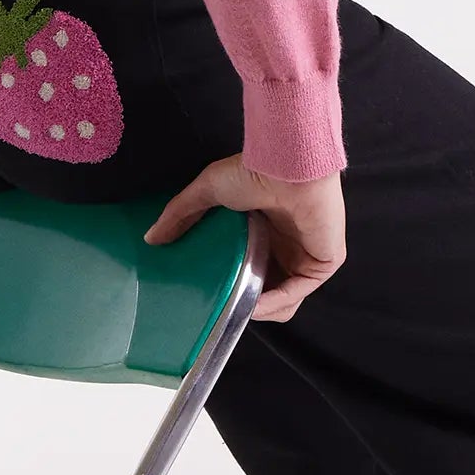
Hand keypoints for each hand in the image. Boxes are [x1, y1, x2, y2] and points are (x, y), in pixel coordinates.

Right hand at [142, 155, 344, 322]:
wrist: (287, 165)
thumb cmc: (254, 172)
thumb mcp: (208, 191)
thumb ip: (181, 213)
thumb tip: (151, 237)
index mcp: (266, 230)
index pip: (251, 268)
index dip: (233, 285)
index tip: (210, 293)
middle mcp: (287, 245)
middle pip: (267, 289)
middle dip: (246, 302)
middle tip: (222, 306)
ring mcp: (307, 255)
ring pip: (284, 298)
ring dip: (260, 308)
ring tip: (237, 309)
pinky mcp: (323, 262)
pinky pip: (298, 292)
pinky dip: (275, 303)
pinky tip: (253, 306)